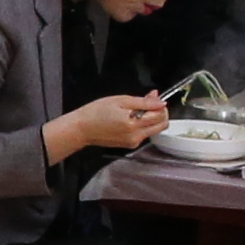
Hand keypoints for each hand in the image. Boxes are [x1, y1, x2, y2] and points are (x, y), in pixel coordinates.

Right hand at [45, 92, 171, 160]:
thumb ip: (143, 101)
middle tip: (150, 104)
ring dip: (152, 119)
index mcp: (133, 124)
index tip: (154, 98)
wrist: (82, 128)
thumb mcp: (121, 100)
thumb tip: (159, 100)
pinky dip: (143, 125)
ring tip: (136, 110)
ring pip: (154, 130)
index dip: (160, 105)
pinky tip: (131, 119)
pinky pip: (144, 134)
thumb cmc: (96, 113)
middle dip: (160, 113)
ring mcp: (133, 142)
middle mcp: (136, 136)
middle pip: (161, 125)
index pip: (160, 116)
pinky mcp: (130, 145)